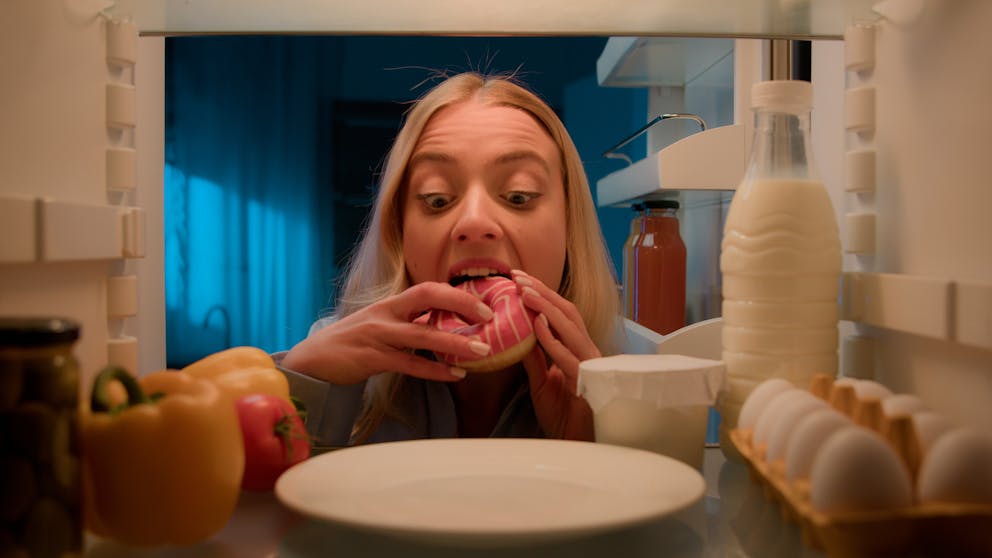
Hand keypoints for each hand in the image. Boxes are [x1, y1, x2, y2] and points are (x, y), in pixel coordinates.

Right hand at [281, 282, 494, 384]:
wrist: (311, 360)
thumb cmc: (351, 343)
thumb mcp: (380, 325)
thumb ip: (408, 322)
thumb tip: (441, 322)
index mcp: (391, 304)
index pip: (428, 289)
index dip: (457, 294)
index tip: (483, 304)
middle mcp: (386, 314)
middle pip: (428, 298)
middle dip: (461, 304)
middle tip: (489, 317)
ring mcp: (378, 335)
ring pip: (422, 335)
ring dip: (455, 343)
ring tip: (482, 351)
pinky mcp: (371, 358)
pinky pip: (410, 364)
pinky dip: (435, 370)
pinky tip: (455, 375)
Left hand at [512, 270, 598, 440]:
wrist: (576, 446)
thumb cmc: (563, 416)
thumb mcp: (541, 382)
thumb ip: (534, 358)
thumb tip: (519, 334)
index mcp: (577, 350)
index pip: (560, 314)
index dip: (541, 294)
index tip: (517, 279)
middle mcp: (586, 352)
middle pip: (567, 313)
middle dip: (541, 292)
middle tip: (517, 276)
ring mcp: (589, 365)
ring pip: (570, 328)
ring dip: (546, 307)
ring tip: (524, 292)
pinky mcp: (586, 383)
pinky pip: (568, 356)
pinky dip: (553, 339)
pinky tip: (537, 325)